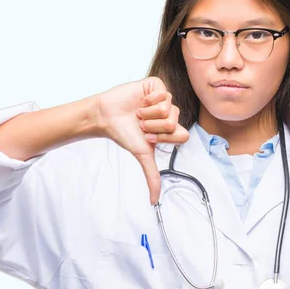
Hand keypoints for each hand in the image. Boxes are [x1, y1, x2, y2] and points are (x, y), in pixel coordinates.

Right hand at [95, 76, 188, 204]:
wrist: (107, 115)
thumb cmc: (124, 133)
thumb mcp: (143, 155)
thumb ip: (152, 177)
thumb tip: (154, 202)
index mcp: (170, 129)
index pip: (182, 135)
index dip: (164, 137)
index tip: (148, 137)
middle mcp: (170, 114)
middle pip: (175, 122)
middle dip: (154, 125)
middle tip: (141, 124)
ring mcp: (164, 99)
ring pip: (169, 107)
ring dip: (149, 113)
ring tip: (139, 113)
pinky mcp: (156, 86)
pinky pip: (163, 93)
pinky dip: (149, 100)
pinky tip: (140, 101)